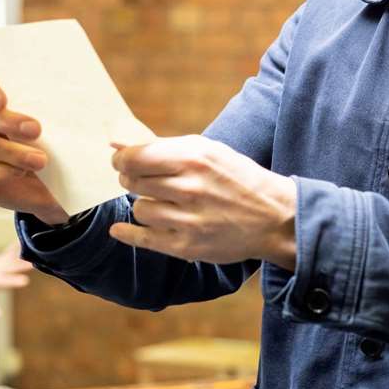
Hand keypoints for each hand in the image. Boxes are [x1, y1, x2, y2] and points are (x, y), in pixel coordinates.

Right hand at [0, 71, 67, 224]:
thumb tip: (54, 97)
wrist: (48, 183)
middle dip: (3, 121)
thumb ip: (39, 105)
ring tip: (39, 160)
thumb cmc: (47, 143)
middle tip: (35, 130)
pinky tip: (19, 172)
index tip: (2, 100)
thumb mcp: (46, 121)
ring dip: (9, 151)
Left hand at [108, 135, 297, 267]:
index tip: (123, 162)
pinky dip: (128, 233)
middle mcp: (189, 188)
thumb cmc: (236, 178)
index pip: (133, 158)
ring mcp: (187, 220)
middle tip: (145, 181)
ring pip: (139, 209)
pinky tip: (121, 229)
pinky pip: (143, 239)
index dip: (122, 160)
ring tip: (161, 202)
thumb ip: (160, 146)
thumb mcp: (205, 150)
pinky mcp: (186, 246)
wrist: (273, 217)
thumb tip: (114, 142)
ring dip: (144, 205)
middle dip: (132, 180)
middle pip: (132, 182)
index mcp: (193, 158)